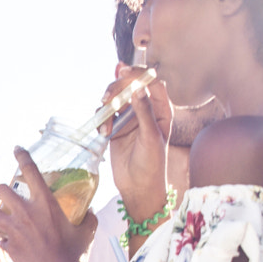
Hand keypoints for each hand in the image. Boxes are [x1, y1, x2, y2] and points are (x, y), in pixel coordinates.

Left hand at [0, 149, 96, 261]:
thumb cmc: (73, 253)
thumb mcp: (86, 232)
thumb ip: (88, 219)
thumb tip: (91, 212)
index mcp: (45, 203)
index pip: (31, 170)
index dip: (21, 156)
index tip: (17, 149)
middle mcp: (26, 212)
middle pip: (0, 188)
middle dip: (0, 190)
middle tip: (4, 195)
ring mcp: (14, 229)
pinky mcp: (8, 246)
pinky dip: (3, 241)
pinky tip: (8, 244)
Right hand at [104, 64, 170, 232]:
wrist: (139, 189)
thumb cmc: (152, 165)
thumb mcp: (151, 138)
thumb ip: (144, 111)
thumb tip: (139, 88)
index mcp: (161, 110)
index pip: (151, 82)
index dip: (138, 74)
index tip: (124, 72)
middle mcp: (145, 110)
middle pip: (129, 86)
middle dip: (116, 90)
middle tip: (107, 100)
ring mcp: (130, 118)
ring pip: (115, 98)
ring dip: (106, 106)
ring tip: (105, 124)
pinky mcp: (116, 127)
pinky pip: (105, 114)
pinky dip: (101, 119)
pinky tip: (103, 132)